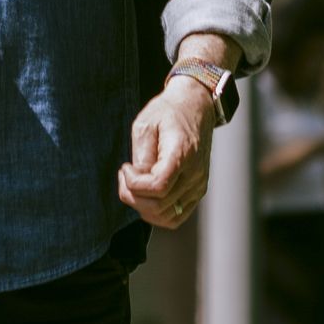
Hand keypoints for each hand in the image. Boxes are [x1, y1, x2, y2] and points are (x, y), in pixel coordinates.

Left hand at [118, 59, 227, 229]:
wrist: (195, 106)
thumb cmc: (169, 112)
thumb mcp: (145, 124)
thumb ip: (141, 156)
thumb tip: (138, 182)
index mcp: (182, 155)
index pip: (157, 187)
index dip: (134, 184)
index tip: (125, 168)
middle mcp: (195, 174)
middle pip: (159, 206)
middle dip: (133, 196)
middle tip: (125, 176)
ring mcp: (198, 185)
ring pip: (167, 217)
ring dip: (143, 207)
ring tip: (135, 186)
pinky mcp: (197, 191)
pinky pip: (176, 216)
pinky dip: (157, 213)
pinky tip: (147, 195)